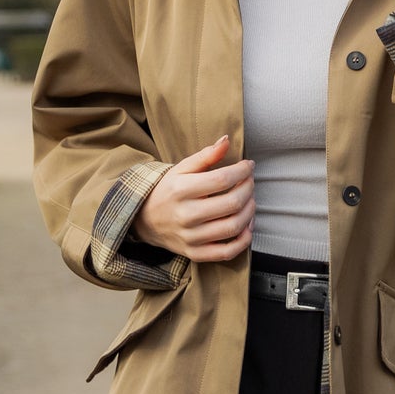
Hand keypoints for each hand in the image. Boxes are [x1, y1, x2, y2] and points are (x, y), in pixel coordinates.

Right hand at [133, 134, 255, 263]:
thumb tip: (226, 140)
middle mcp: (186, 215)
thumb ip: (205, 155)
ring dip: (250, 212)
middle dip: (249, 189)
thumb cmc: (168, 190)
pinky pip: (227, 252)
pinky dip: (243, 241)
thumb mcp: (181, 169)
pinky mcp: (195, 253)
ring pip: (233, 227)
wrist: (144, 220)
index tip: (249, 165)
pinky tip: (247, 226)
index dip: (242, 171)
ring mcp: (191, 237)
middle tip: (249, 182)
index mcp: (181, 190)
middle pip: (232, 203)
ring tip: (250, 201)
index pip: (222, 179)